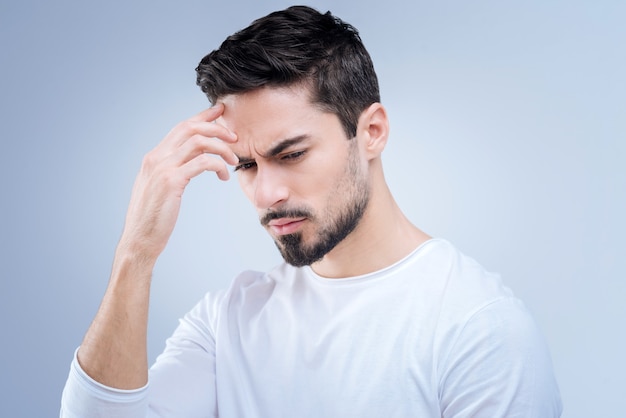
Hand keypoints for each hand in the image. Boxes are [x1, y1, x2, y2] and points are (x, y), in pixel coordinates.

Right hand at [119, 104, 237, 261]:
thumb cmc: (153, 219)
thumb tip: (189, 165)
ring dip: (221, 147)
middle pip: (190, 127)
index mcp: (154, 157)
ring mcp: (162, 168)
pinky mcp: (171, 181)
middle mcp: (156, 157)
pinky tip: (223, 177)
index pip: (181, 127)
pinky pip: (202, 162)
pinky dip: (218, 166)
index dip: (202, 116)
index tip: (219, 111)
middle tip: (235, 137)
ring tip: (233, 161)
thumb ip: (172, 172)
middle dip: (216, 127)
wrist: (139, 240)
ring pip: (199, 141)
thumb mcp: (160, 189)